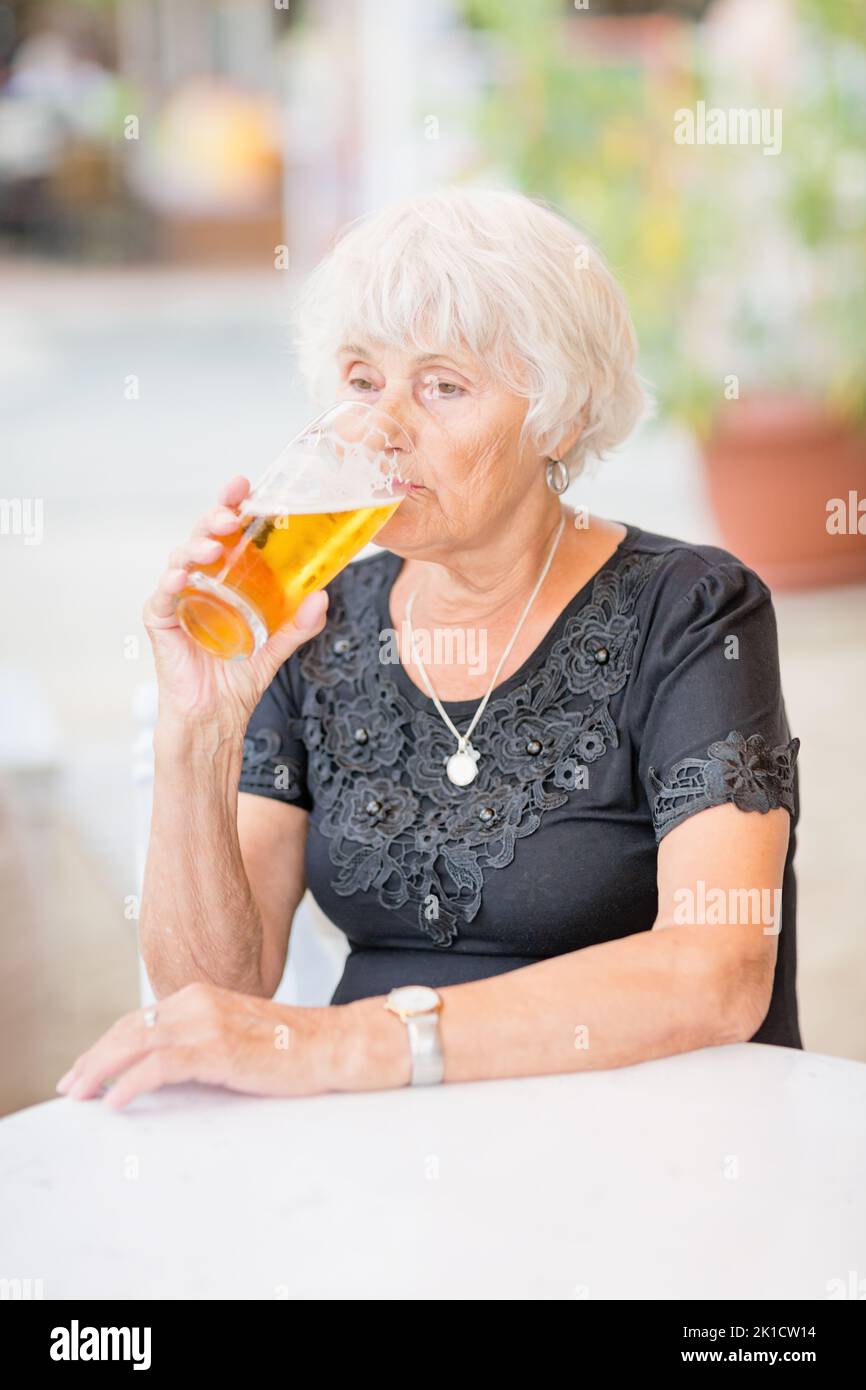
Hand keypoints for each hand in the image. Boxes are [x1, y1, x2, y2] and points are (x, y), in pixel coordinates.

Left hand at [54, 983, 356, 1109]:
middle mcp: (198, 1002)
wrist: (332, 1044)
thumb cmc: (290, 1047)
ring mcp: (207, 1023)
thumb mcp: (235, 1035)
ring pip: (136, 1042)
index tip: (86, 1070)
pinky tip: (115, 1101)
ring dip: (100, 1070)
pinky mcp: (218, 1049)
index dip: (106, 1045)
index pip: (139, 1019)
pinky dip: (131, 1082)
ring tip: (80, 1094)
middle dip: (94, 1058)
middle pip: (129, 1028)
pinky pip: (160, 1065)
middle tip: (71, 1087)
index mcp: (200, 996)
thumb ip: (201, 1040)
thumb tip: (165, 1069)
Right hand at [144, 475, 328, 735]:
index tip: (245, 485)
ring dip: (196, 546)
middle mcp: (199, 581)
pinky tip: (181, 576)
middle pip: (202, 536)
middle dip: (215, 517)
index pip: (227, 532)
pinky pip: (163, 597)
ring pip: (181, 559)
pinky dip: (171, 583)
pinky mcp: (162, 622)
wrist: (217, 715)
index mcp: (224, 577)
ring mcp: (178, 598)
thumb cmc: (239, 675)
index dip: (232, 505)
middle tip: (234, 511)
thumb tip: (323, 595)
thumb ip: (300, 623)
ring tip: (216, 545)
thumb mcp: (277, 645)